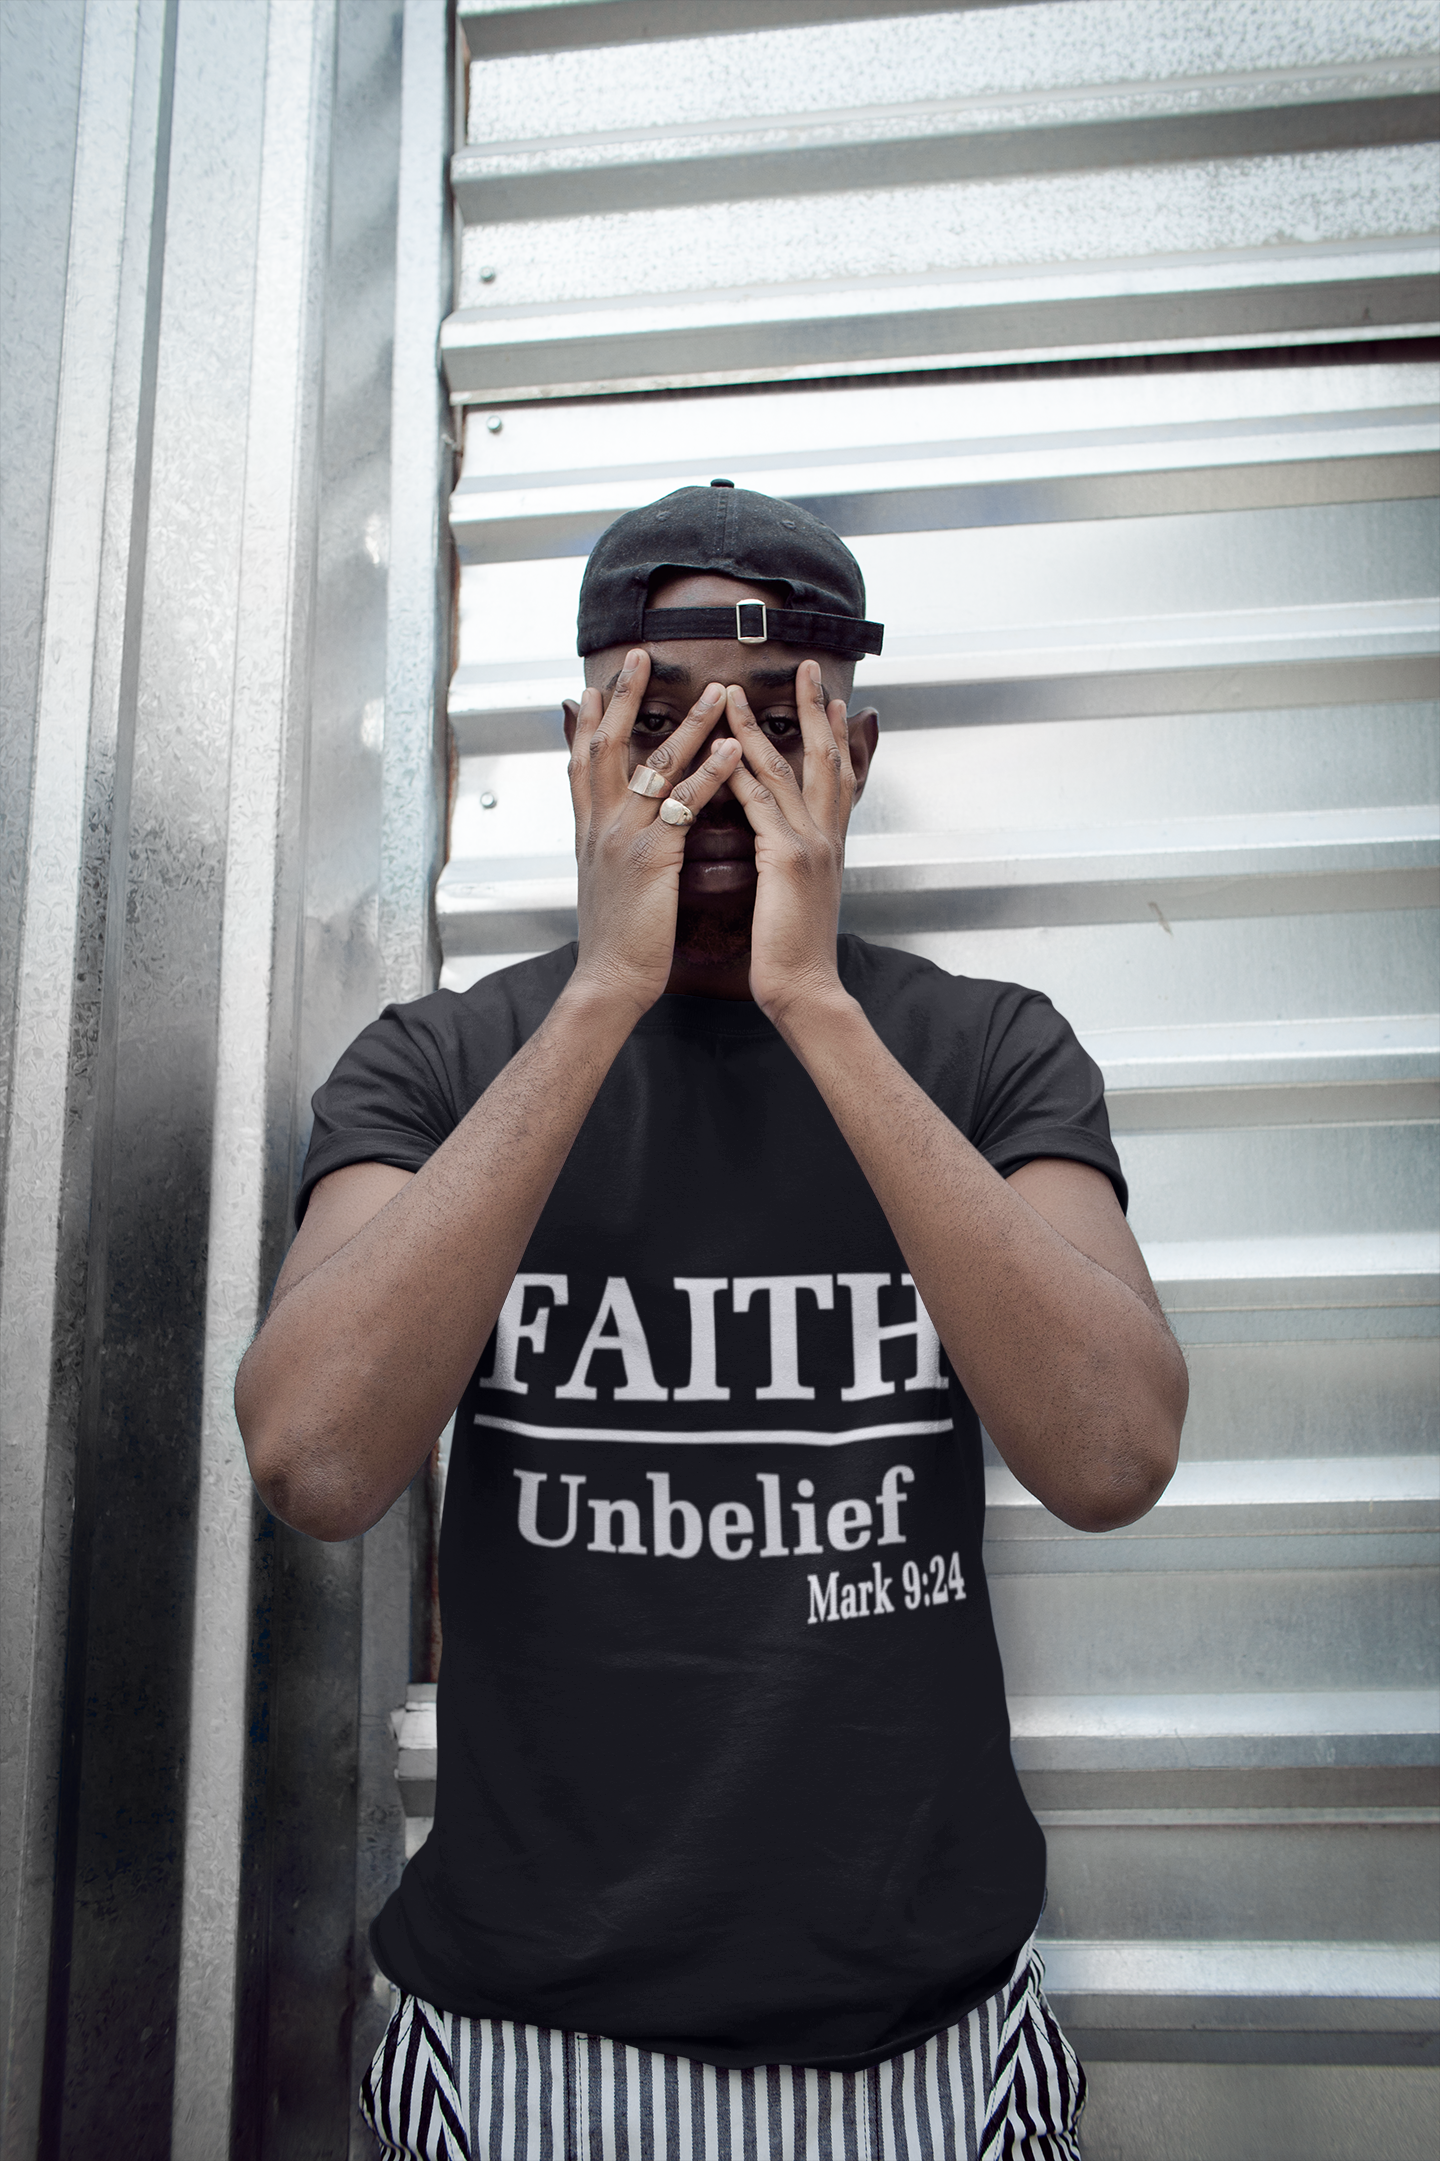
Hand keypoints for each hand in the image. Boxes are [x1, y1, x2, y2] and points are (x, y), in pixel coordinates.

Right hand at [567, 650, 742, 1017]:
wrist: (609, 981)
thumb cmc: (616, 940)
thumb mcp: (607, 882)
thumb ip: (613, 848)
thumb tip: (620, 831)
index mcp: (589, 831)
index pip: (582, 764)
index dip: (585, 722)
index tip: (589, 687)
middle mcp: (600, 826)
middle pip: (605, 745)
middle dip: (620, 698)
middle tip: (637, 656)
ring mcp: (623, 838)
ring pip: (656, 765)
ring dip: (689, 723)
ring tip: (716, 691)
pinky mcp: (652, 858)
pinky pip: (684, 805)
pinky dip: (710, 774)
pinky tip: (732, 749)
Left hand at [723, 660, 856, 1025]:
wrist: (807, 989)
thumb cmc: (793, 952)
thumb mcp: (799, 896)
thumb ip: (794, 863)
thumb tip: (784, 845)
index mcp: (828, 845)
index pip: (836, 777)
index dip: (835, 735)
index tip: (832, 699)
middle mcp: (826, 837)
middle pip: (826, 758)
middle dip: (816, 710)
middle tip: (809, 669)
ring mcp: (810, 845)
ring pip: (787, 770)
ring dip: (760, 727)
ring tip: (738, 692)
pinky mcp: (787, 861)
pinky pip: (761, 805)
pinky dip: (743, 773)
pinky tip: (726, 747)